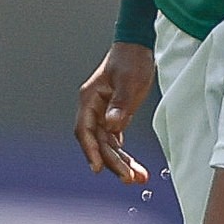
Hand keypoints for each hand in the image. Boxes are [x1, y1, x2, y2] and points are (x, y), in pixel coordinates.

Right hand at [75, 42, 155, 183]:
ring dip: (121, 161)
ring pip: (108, 144)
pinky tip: (133, 166)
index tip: (99, 168)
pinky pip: (115, 140)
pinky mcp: (113, 115)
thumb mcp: (129, 82)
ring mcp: (102, 113)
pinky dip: (124, 153)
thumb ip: (121, 104)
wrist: (138, 45)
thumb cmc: (131, 60)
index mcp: (90, 98)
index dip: (90, 151)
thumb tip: (112, 126)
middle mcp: (93, 108)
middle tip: (130, 178)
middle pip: (98, 142)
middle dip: (113, 162)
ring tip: (138, 178)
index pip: (85, 130)